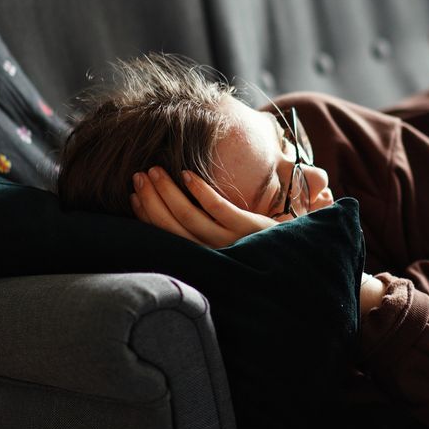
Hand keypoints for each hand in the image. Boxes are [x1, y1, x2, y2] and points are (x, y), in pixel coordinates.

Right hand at [130, 166, 279, 248]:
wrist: (295, 251)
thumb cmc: (256, 243)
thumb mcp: (225, 241)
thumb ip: (202, 228)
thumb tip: (169, 206)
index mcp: (202, 257)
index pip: (165, 237)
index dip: (146, 214)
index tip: (133, 194)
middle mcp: (211, 253)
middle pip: (170, 226)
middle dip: (151, 199)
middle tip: (139, 175)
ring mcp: (229, 241)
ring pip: (189, 217)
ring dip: (168, 191)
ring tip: (155, 170)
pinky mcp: (246, 228)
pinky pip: (218, 208)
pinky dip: (200, 191)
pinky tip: (187, 174)